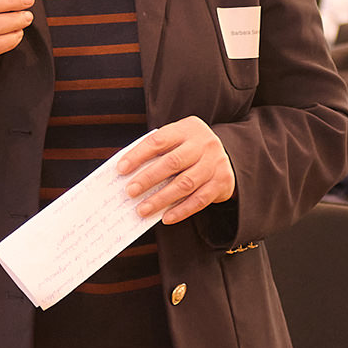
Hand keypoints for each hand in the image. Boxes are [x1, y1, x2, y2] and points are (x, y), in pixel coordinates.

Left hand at [117, 117, 235, 224]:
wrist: (226, 153)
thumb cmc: (189, 148)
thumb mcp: (177, 140)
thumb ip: (157, 152)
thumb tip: (128, 174)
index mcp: (187, 129)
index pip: (159, 140)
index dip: (138, 155)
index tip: (121, 169)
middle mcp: (203, 144)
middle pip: (173, 162)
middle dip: (148, 178)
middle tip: (130, 192)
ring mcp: (215, 163)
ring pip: (185, 184)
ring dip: (161, 199)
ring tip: (143, 209)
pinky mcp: (222, 182)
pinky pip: (199, 200)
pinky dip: (181, 210)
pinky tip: (166, 218)